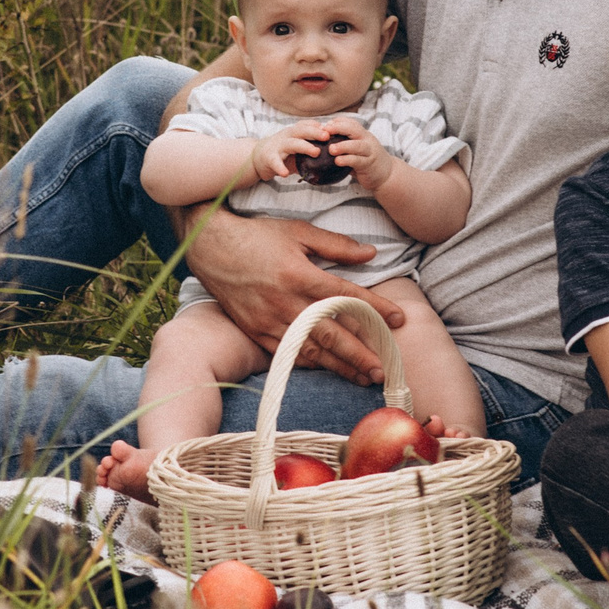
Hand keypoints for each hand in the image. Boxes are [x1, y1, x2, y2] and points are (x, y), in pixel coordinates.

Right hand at [183, 213, 403, 384]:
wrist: (210, 247)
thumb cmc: (257, 236)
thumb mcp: (298, 231)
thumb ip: (336, 245)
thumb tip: (371, 254)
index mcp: (300, 275)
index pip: (347, 298)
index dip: (376, 310)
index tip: (398, 320)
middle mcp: (286, 302)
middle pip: (333, 334)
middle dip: (361, 354)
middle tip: (384, 369)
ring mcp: (269, 320)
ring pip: (312, 349)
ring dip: (340, 365)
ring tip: (362, 376)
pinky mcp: (256, 331)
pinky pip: (288, 353)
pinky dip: (310, 362)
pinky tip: (328, 368)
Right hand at [250, 125, 331, 184]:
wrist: (257, 157)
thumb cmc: (282, 152)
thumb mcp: (297, 147)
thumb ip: (311, 149)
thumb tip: (334, 154)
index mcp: (294, 132)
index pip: (307, 125)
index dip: (319, 126)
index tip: (332, 129)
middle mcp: (286, 136)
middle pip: (301, 131)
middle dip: (315, 132)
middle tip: (327, 137)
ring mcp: (277, 146)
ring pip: (292, 143)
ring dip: (304, 147)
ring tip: (316, 152)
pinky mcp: (269, 158)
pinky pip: (275, 162)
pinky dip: (280, 167)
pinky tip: (285, 174)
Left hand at [315, 117, 399, 192]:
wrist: (387, 174)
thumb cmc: (366, 160)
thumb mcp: (357, 149)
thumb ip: (344, 143)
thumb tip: (323, 139)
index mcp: (363, 134)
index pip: (351, 123)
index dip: (337, 122)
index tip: (324, 126)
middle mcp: (367, 140)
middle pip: (354, 129)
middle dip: (338, 128)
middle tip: (324, 131)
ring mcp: (369, 152)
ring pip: (357, 145)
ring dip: (342, 146)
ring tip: (331, 149)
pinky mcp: (369, 164)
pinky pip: (358, 161)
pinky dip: (347, 160)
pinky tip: (337, 161)